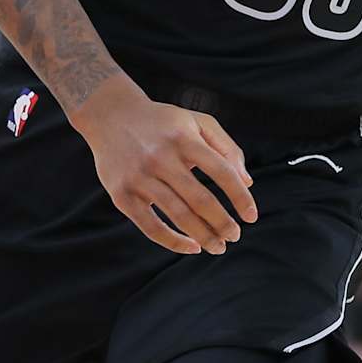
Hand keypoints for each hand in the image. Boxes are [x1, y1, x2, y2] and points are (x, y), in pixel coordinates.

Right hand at [71, 78, 257, 254]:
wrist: (110, 115)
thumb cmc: (163, 123)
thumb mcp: (197, 122)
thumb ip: (226, 148)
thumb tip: (247, 183)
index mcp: (185, 138)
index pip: (222, 172)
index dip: (240, 197)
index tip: (251, 217)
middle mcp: (162, 157)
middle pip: (201, 200)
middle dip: (223, 223)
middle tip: (235, 236)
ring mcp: (140, 177)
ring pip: (178, 216)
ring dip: (203, 236)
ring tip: (218, 246)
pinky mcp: (122, 195)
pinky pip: (151, 227)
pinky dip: (174, 242)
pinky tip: (192, 247)